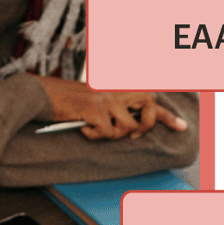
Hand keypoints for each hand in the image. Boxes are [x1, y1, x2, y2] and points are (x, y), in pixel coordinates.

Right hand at [35, 77, 189, 140]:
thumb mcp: (94, 103)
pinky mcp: (95, 108)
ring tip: (96, 129)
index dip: (167, 115)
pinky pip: (106, 133)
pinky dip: (94, 136)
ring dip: (114, 134)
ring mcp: (106, 98)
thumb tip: (131, 128)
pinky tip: (83, 128)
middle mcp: (115, 89)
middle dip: (145, 124)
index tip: (182, 127)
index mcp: (117, 88)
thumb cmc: (66, 102)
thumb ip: (114, 109)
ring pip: (128, 126)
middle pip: (149, 104)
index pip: (149, 98)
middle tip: (131, 133)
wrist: (41, 94)